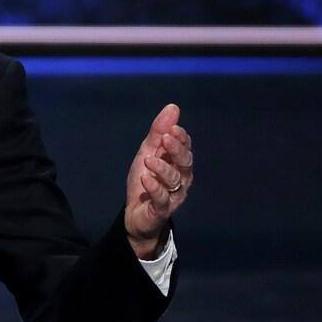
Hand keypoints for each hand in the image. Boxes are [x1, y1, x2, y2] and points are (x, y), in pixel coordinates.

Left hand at [124, 103, 193, 258]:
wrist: (136, 214)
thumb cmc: (146, 181)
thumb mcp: (148, 152)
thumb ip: (159, 132)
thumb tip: (173, 107)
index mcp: (179, 164)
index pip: (185, 148)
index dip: (181, 138)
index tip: (172, 128)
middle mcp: (181, 179)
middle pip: (185, 163)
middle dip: (177, 150)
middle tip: (166, 139)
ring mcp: (174, 195)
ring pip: (174, 180)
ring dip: (162, 168)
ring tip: (148, 160)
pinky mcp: (162, 209)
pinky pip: (162, 198)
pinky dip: (154, 187)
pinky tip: (145, 178)